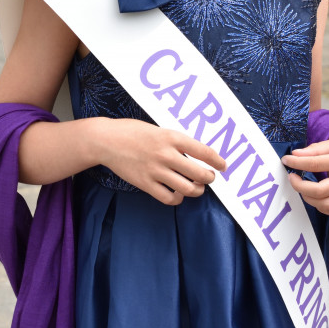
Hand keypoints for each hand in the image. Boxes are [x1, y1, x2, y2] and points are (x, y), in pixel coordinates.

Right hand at [100, 119, 227, 205]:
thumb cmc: (131, 131)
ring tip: (196, 187)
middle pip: (200, 174)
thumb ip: (175, 141)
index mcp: (170, 137)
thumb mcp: (157, 129)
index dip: (217, 161)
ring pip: (188, 189)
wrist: (106, 140)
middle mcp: (165, 154)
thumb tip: (196, 153)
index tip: (223, 165)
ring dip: (197, 190)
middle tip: (209, 177)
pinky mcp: (145, 183)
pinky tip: (177, 192)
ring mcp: (155, 170)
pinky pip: (169, 198)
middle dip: (209, 178)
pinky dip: (178, 198)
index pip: (203, 151)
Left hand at [281, 131, 328, 215]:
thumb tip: (296, 155)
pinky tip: (316, 196)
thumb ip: (318, 149)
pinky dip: (323, 207)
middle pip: (319, 191)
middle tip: (292, 177)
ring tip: (303, 187)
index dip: (296, 163)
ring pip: (327, 205)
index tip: (286, 160)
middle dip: (299, 185)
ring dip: (309, 198)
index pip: (315, 164)